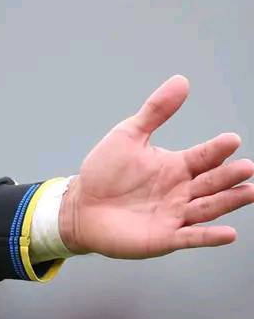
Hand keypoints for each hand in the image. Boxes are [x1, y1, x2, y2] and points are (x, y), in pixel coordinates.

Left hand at [59, 75, 253, 257]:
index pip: (203, 157)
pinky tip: (229, 233)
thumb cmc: (104, 172)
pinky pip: (192, 237)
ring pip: (208, 208)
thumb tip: (181, 81)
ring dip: (228, 201)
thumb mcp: (128, 136)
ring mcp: (175, 215)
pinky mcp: (165, 238)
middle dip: (229, 175)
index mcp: (176, 166)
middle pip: (211, 182)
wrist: (81, 205)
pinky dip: (209, 236)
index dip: (217, 150)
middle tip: (246, 167)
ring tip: (250, 192)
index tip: (232, 140)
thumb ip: (155, 111)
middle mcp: (181, 191)